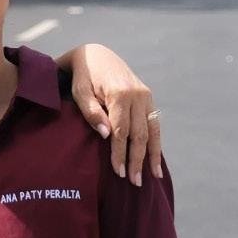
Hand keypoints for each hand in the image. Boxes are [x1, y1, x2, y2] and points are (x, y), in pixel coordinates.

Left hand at [65, 43, 161, 185]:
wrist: (96, 54)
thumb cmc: (83, 77)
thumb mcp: (80, 92)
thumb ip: (91, 113)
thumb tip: (106, 135)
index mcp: (119, 94)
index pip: (121, 132)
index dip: (120, 154)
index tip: (119, 173)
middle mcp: (138, 95)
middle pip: (139, 134)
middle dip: (137, 160)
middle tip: (134, 183)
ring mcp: (146, 96)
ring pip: (152, 131)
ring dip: (151, 155)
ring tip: (151, 177)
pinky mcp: (149, 98)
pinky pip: (155, 124)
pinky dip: (156, 142)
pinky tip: (156, 159)